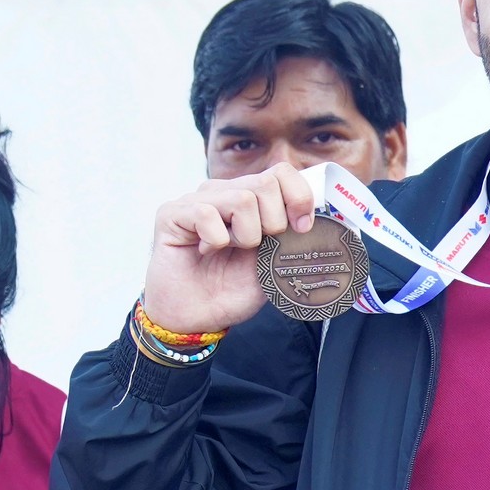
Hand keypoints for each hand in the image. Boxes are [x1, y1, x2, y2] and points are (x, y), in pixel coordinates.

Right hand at [144, 165, 316, 334]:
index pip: (281, 172)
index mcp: (250, 199)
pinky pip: (206, 214)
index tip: (302, 229)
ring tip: (228, 250)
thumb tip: (316, 222)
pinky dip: (215, 240)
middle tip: (257, 247)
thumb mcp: (273, 262)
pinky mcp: (172, 213)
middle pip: (266, 182)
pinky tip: (205, 251)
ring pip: (242, 198)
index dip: (299, 197)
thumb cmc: (232, 289)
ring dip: (245, 235)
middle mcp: (224, 192)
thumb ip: (291, 237)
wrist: (198, 317)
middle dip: (274, 222)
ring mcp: (197, 199)